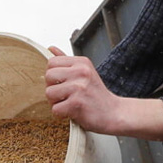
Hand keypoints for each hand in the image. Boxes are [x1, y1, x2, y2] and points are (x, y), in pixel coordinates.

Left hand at [44, 46, 162, 140]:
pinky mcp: (76, 104)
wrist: (114, 113)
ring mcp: (79, 88)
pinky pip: (55, 109)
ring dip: (56, 102)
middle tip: (66, 95)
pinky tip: (73, 112)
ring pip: (49, 93)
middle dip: (53, 88)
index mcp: (82, 63)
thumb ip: (66, 61)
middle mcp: (81, 72)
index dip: (53, 75)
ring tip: (70, 103)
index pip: (51, 62)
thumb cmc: (97, 95)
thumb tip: (50, 48)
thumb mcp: (85, 72)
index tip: (64, 83)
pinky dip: (61, 114)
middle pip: (48, 76)